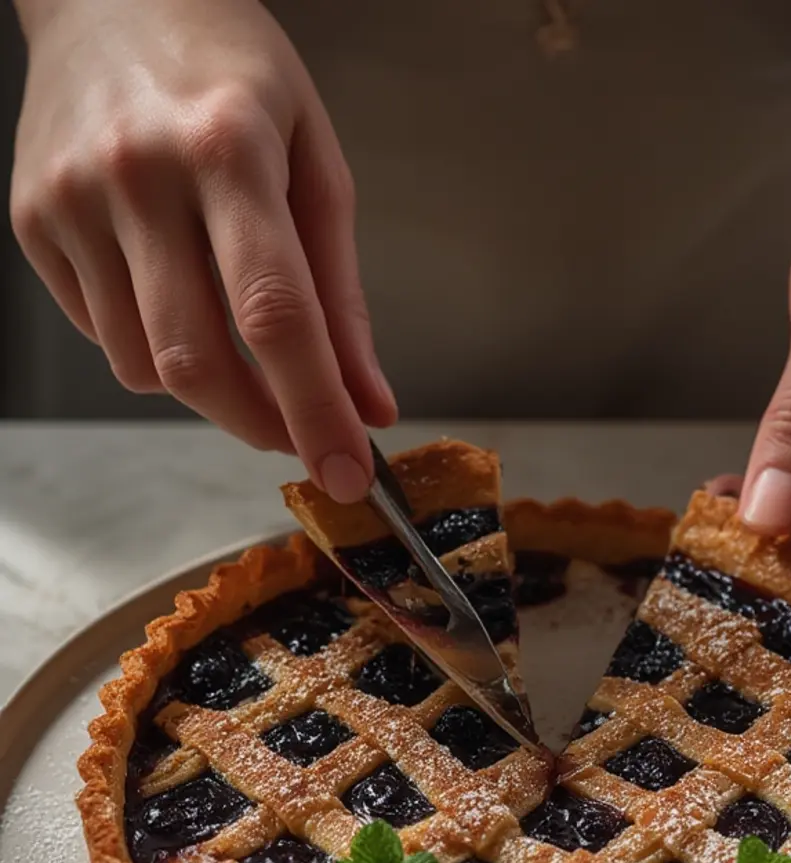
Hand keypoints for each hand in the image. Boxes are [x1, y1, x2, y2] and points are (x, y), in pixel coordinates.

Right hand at [9, 0, 394, 499]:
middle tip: (299, 435)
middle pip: (197, 362)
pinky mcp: (30, 221)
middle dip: (260, 424)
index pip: (276, 317)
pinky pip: (102, 336)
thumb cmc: (231, 72)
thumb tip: (370, 403)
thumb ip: (341, 294)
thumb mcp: (315, 162)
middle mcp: (137, 176)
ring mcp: (70, 201)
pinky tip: (173, 293)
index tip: (349, 474)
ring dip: (207, 386)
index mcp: (227, 149)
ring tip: (236, 337)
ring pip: (143, 365)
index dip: (315, 412)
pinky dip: (152, 346)